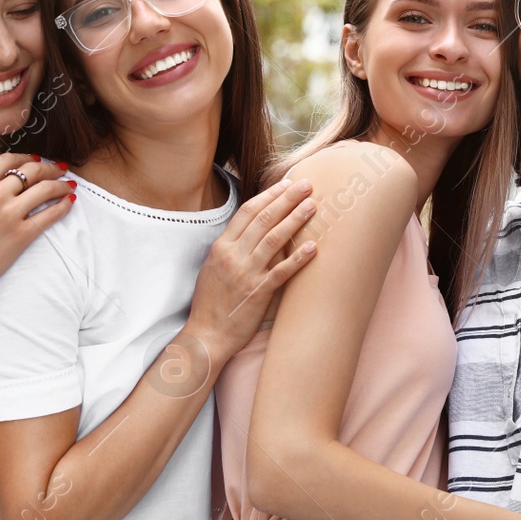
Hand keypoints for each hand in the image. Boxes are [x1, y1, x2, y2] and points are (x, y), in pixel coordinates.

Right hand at [0, 153, 74, 299]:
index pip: (10, 160)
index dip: (28, 157)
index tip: (37, 160)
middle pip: (33, 171)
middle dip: (50, 167)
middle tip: (60, 169)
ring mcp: (10, 214)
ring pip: (45, 189)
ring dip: (62, 184)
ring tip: (70, 185)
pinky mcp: (22, 234)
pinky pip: (50, 215)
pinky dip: (63, 205)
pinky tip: (69, 201)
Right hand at [186, 177, 318, 357]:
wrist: (206, 335)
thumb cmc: (210, 302)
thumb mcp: (213, 267)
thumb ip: (231, 247)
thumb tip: (251, 229)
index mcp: (221, 247)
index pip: (247, 212)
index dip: (269, 195)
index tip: (286, 184)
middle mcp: (233, 256)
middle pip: (264, 219)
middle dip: (287, 199)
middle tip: (306, 184)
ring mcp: (246, 274)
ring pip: (274, 239)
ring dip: (295, 219)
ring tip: (313, 205)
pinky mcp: (258, 293)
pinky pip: (281, 271)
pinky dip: (298, 258)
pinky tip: (314, 247)